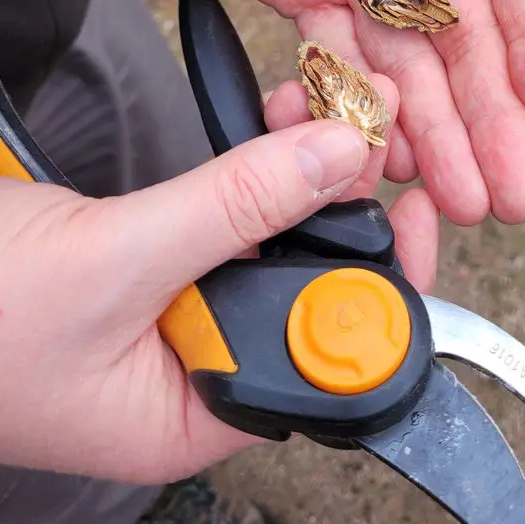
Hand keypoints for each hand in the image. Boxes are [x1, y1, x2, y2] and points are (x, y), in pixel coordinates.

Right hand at [0, 76, 436, 479]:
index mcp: (196, 414)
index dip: (380, 288)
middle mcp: (200, 365)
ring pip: (272, 237)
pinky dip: (254, 164)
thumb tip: (335, 160)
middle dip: (346, 207)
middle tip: (370, 128)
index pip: (327, 362)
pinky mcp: (155, 253)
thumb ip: (231, 209)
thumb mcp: (114, 262)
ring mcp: (179, 305)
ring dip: (303, 171)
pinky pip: (227, 208)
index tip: (409, 211)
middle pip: (309, 287)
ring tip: (328, 109)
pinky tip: (276, 122)